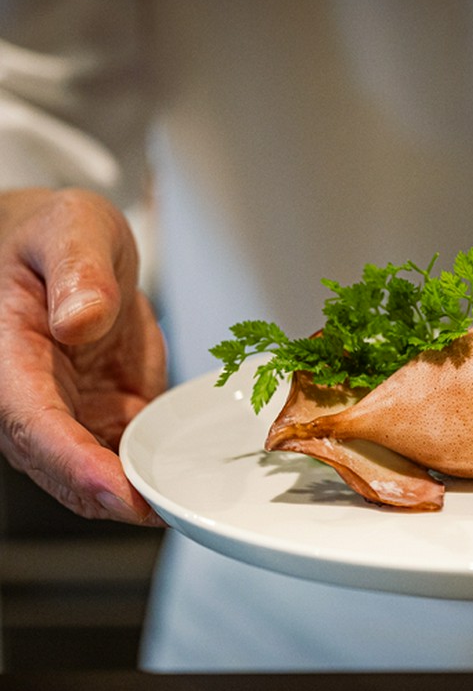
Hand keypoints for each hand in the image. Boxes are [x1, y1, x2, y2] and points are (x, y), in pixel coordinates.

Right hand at [0, 188, 166, 523]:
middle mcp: (26, 396)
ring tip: (185, 505)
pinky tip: (186, 482)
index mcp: (5, 355)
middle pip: (60, 464)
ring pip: (89, 473)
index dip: (74, 463)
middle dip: (111, 495)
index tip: (119, 492)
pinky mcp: (98, 414)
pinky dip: (149, 473)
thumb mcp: (71, 228)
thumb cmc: (51, 235)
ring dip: (132, 494)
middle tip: (168, 511)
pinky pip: (121, 455)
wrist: (59, 249)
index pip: (33, 421)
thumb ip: (78, 271)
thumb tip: (81, 320)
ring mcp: (64, 411)